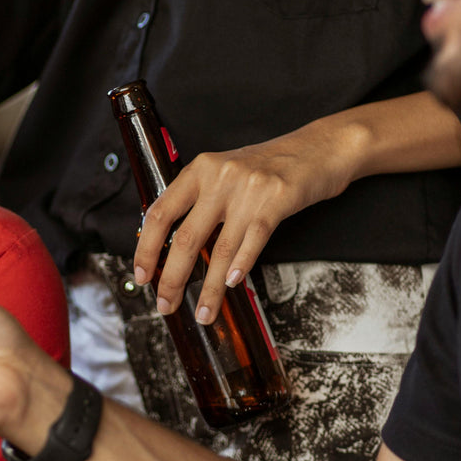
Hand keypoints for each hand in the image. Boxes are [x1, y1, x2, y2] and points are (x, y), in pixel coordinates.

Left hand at [133, 124, 354, 323]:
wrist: (318, 148)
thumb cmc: (269, 166)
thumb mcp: (225, 173)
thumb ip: (200, 201)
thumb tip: (173, 245)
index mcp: (200, 169)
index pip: (160, 212)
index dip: (147, 247)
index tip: (143, 274)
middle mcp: (220, 177)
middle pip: (186, 238)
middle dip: (173, 279)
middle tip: (166, 304)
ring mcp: (249, 189)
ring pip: (220, 249)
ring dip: (210, 288)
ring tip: (204, 312)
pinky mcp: (277, 200)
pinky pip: (253, 240)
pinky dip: (241, 265)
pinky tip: (234, 284)